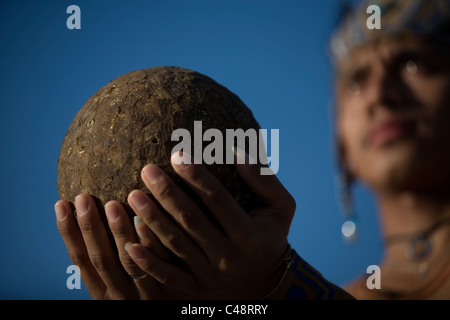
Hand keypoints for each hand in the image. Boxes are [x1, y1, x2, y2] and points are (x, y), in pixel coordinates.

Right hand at [54, 194, 191, 298]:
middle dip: (89, 227)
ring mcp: (143, 296)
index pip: (80, 260)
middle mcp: (118, 295)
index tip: (61, 204)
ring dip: (118, 232)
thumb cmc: (146, 296)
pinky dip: (149, 244)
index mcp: (102, 291)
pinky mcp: (167, 294)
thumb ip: (113, 259)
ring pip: (128, 261)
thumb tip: (100, 217)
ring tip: (112, 204)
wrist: (174, 319)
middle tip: (83, 198)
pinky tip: (144, 222)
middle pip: (100, 259)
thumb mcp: (122, 284)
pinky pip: (159, 267)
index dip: (69, 233)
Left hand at [124, 149, 295, 298]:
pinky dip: (149, 263)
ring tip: (133, 196)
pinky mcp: (196, 289)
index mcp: (248, 232)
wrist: (268, 285)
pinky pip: (169, 278)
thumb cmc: (271, 237)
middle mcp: (228, 255)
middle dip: (168, 194)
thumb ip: (263, 180)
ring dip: (153, 220)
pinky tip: (129, 245)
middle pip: (192, 220)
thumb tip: (237, 151)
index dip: (197, 177)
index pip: (218, 199)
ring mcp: (210, 275)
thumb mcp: (281, 207)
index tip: (177, 155)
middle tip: (147, 170)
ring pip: (176, 246)